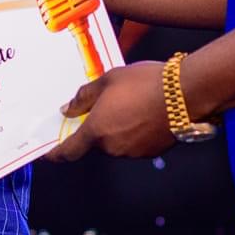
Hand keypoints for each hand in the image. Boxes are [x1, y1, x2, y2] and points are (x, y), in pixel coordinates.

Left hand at [44, 61, 174, 161]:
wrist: (185, 93)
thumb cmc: (145, 83)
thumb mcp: (108, 80)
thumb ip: (84, 97)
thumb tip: (68, 109)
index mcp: (96, 131)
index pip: (69, 151)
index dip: (56, 154)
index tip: (48, 154)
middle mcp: (112, 147)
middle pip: (96, 142)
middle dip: (96, 128)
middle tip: (105, 106)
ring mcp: (133, 152)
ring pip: (116, 142)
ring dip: (117, 129)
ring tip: (130, 104)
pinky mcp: (151, 151)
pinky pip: (134, 143)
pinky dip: (134, 132)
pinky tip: (144, 113)